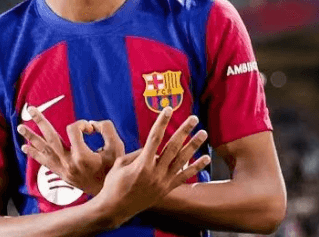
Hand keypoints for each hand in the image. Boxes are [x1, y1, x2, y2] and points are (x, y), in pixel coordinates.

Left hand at [17, 107, 124, 194]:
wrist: (110, 194)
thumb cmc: (113, 169)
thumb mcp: (117, 147)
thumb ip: (106, 129)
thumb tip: (92, 124)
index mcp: (82, 156)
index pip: (74, 130)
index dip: (82, 124)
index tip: (91, 128)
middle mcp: (69, 162)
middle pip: (51, 138)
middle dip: (40, 122)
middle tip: (30, 109)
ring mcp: (64, 169)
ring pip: (44, 150)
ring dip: (32, 138)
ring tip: (20, 127)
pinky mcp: (62, 174)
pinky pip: (45, 162)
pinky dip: (35, 154)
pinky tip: (26, 147)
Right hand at [94, 107, 209, 225]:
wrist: (115, 209)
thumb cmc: (113, 184)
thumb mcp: (120, 164)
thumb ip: (136, 153)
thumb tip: (150, 147)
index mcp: (142, 164)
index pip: (155, 137)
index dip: (162, 122)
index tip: (168, 109)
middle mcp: (155, 172)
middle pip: (173, 147)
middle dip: (184, 131)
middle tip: (194, 118)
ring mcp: (163, 182)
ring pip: (182, 160)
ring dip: (194, 145)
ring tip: (203, 133)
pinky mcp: (166, 189)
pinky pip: (184, 177)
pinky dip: (196, 167)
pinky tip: (205, 158)